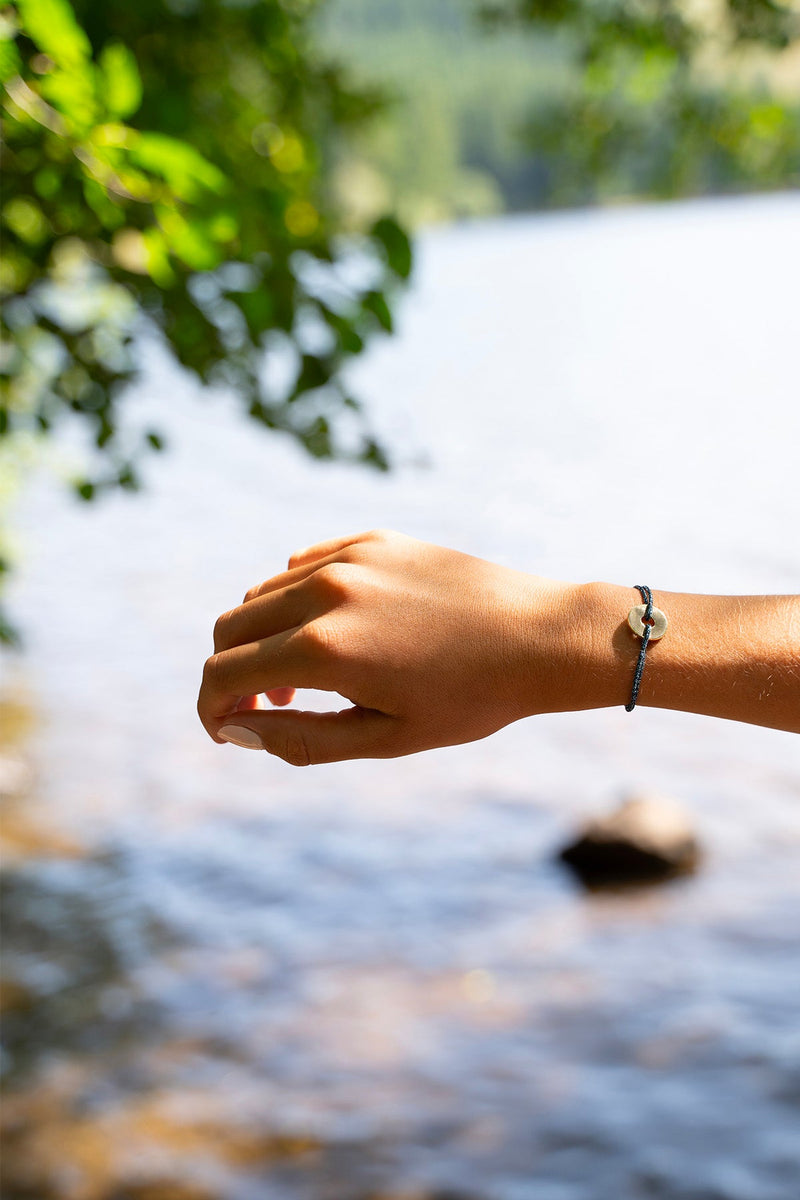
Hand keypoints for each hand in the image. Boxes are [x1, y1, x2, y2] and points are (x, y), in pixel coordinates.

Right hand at [197, 530, 580, 763]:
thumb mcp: (384, 738)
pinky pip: (302, 564)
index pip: (224, 673)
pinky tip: (329, 630)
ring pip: (263, 593)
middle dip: (230, 672)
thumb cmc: (469, 700)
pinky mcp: (372, 539)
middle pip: (231, 626)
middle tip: (266, 708)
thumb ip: (300, 739)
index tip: (225, 733)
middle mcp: (326, 592)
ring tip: (302, 677)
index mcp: (324, 648)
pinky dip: (294, 599)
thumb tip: (236, 730)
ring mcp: (349, 558)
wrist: (539, 638)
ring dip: (262, 637)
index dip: (210, 709)